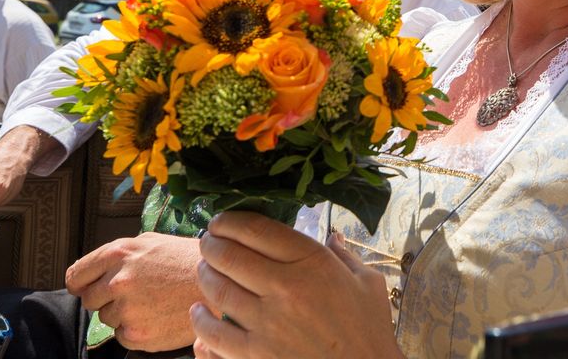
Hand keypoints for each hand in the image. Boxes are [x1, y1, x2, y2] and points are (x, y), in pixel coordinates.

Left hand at [66, 232, 201, 351]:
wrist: (221, 282)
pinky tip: (157, 316)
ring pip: (107, 319)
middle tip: (133, 294)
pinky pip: (122, 336)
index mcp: (119, 253)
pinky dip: (135, 330)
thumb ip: (120, 255)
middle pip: (89, 300)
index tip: (84, 287)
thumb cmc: (187, 260)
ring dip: (123, 314)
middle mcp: (118, 281)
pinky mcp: (138, 334)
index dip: (80, 283)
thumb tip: (97, 269)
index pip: (76, 275)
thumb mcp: (151, 242)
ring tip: (152, 302)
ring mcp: (127, 310)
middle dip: (105, 299)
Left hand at [191, 212, 400, 358]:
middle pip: (230, 255)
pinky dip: (201, 320)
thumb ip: (346, 256)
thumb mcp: (368, 283)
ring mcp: (268, 323)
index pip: (258, 230)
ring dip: (205, 274)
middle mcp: (286, 288)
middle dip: (211, 243)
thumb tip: (333, 237)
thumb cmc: (369, 330)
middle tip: (207, 241)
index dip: (231, 221)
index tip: (221, 221)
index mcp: (313, 263)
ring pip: (218, 289)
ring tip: (204, 268)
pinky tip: (198, 311)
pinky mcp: (256, 354)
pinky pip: (215, 333)